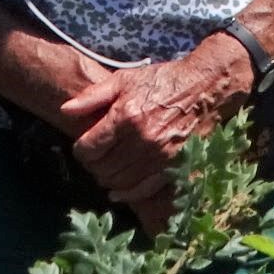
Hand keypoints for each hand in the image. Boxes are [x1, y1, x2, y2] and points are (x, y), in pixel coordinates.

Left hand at [57, 37, 251, 223]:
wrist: (207, 87)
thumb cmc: (164, 81)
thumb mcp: (126, 79)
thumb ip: (93, 96)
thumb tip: (65, 111)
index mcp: (126, 117)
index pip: (87, 150)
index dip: (82, 150)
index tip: (87, 146)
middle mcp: (142, 140)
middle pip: (102, 169)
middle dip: (95, 165)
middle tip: (99, 158)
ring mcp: (161, 156)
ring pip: (119, 183)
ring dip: (109, 180)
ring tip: (111, 169)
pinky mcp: (176, 166)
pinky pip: (144, 190)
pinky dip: (128, 194)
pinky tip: (120, 190)